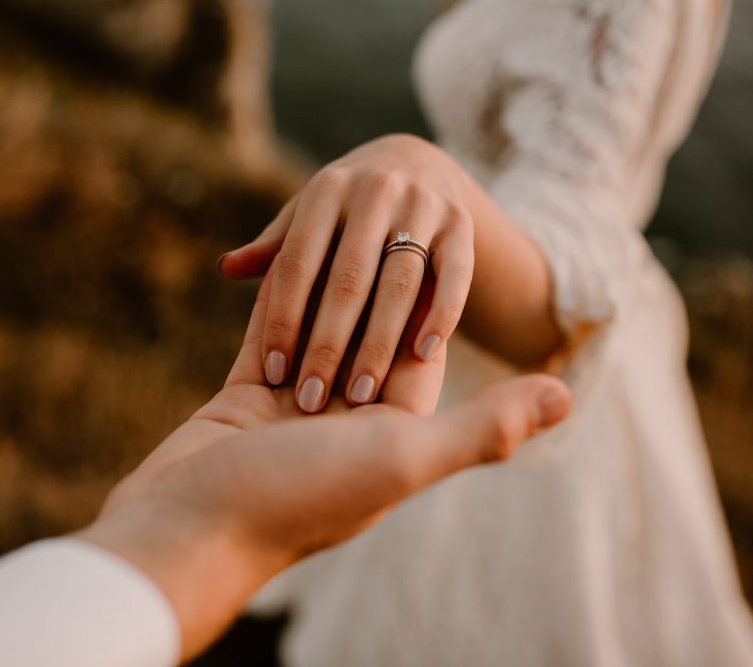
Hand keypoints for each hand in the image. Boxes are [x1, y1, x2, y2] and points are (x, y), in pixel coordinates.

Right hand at [75, 275, 571, 659]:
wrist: (186, 529)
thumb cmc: (299, 500)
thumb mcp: (402, 460)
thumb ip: (482, 426)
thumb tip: (566, 395)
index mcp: (390, 439)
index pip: (422, 357)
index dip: (434, 301)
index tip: (445, 246)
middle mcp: (343, 424)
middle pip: (367, 337)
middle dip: (374, 286)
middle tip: (389, 223)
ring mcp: (288, 411)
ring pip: (314, 330)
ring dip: (323, 285)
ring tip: (335, 227)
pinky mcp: (241, 398)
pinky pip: (266, 334)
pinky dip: (274, 297)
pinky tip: (282, 257)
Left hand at [219, 134, 479, 412]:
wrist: (420, 165)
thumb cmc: (346, 210)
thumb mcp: (307, 217)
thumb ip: (274, 249)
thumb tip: (226, 268)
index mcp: (326, 190)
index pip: (297, 263)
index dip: (284, 319)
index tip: (274, 373)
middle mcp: (374, 191)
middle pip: (348, 279)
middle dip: (329, 344)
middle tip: (313, 399)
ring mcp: (422, 204)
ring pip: (400, 282)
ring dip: (380, 343)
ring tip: (363, 394)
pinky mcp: (461, 224)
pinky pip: (455, 274)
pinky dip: (442, 314)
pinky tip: (424, 355)